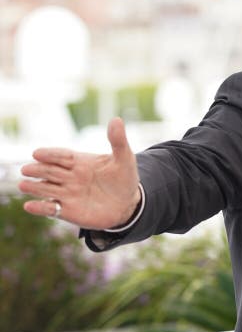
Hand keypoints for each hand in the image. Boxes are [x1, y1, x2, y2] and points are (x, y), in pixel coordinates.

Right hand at [18, 117, 140, 228]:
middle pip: (50, 171)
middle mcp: (69, 176)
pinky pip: (50, 209)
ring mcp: (67, 193)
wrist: (128, 204)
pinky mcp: (67, 211)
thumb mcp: (124, 158)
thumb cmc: (124, 178)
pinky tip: (30, 206)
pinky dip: (40, 208)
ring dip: (34, 187)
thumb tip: (116, 120)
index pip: (62, 155)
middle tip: (27, 169)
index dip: (50, 154)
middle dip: (38, 170)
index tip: (37, 153)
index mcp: (80, 161)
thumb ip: (118, 141)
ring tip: (23, 185)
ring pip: (46, 188)